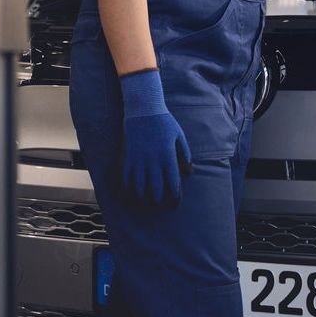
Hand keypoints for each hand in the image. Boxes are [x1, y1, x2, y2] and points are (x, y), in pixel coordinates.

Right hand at [120, 69, 191, 205]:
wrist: (144, 110)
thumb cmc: (165, 122)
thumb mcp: (179, 135)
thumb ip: (185, 154)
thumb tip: (189, 173)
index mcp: (167, 155)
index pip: (172, 181)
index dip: (175, 195)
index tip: (176, 203)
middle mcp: (153, 160)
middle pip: (155, 187)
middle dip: (159, 200)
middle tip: (161, 206)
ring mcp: (139, 159)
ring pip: (139, 186)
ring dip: (143, 197)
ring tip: (146, 204)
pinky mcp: (128, 157)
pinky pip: (126, 177)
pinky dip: (128, 187)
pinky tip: (131, 193)